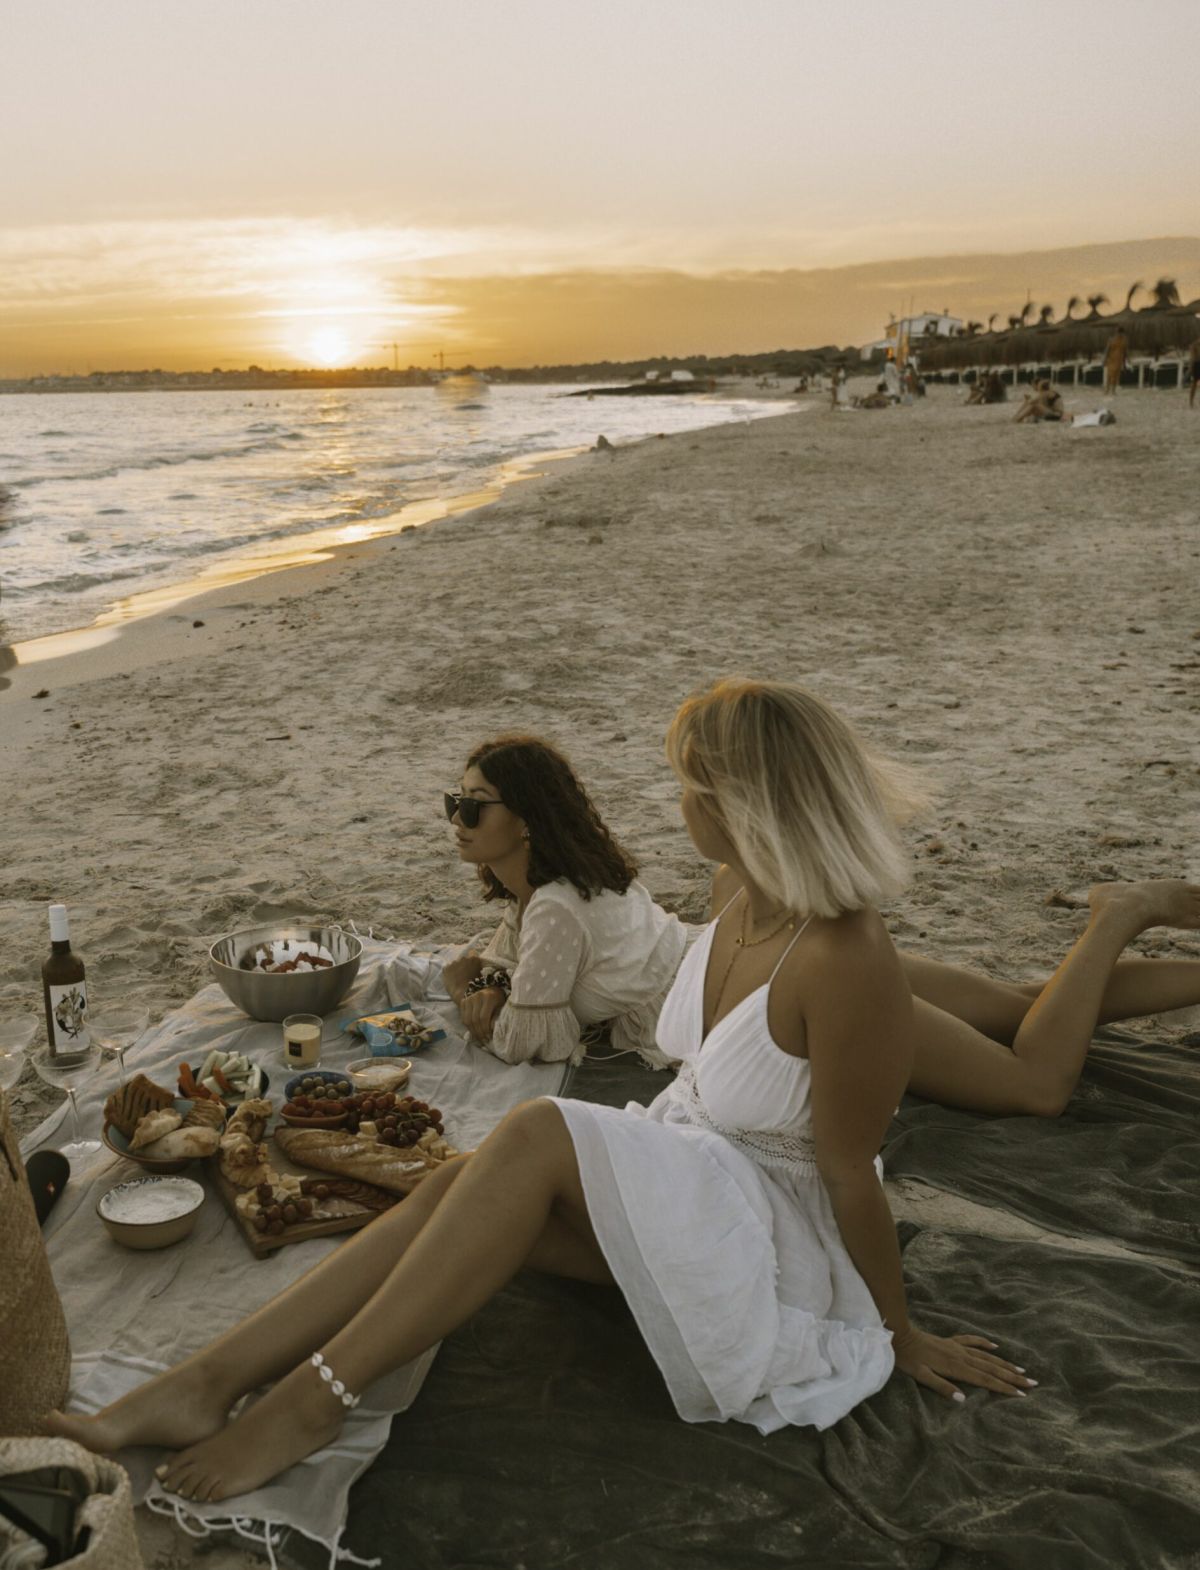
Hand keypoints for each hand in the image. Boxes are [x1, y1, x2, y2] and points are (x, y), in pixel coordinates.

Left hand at [442, 953, 483, 997]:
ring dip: (456, 968)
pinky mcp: (446, 968)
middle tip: (464, 973)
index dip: (472, 958)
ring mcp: (453, 962)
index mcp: (473, 959)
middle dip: (464, 964)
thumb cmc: (475, 986)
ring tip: (457, 977)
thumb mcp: (481, 976)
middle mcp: (463, 958)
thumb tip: (477, 969)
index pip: (472, 952)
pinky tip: (451, 978)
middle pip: (463, 958)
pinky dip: (449, 972)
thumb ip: (478, 969)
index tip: (472, 964)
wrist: (464, 993)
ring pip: (455, 963)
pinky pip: (447, 968)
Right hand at [459, 987, 504, 1043]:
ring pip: (467, 1019)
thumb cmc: (498, 999)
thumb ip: (497, 1017)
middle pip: (474, 1019)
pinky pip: (463, 1017)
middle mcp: (477, 996)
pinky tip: (474, 1032)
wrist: (488, 988)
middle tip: (483, 1041)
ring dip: (473, 1031)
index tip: (489, 1037)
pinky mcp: (463, 1001)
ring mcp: (468, 998)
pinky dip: (468, 1027)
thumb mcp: (501, 1006)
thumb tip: (492, 1030)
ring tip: (479, 1038)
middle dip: (479, 1032)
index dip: (485, 1029)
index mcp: (488, 997)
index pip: (483, 1017)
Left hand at [891, 1325, 1033, 1403]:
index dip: (1004, 1387)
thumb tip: (963, 1400)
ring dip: (1004, 1364)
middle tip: (1033, 1384)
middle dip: (1012, 1377)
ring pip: (986, 1356)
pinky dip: (985, 1344)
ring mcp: (957, 1347)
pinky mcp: (951, 1341)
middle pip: (991, 1368)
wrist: (900, 1335)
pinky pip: (972, 1341)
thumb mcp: (921, 1376)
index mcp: (956, 1367)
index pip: (985, 1379)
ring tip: (1022, 1370)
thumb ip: (942, 1387)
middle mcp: (961, 1356)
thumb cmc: (909, 1359)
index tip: (1022, 1394)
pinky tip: (995, 1347)